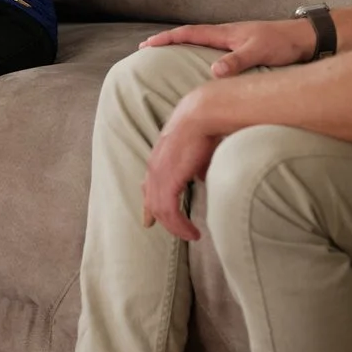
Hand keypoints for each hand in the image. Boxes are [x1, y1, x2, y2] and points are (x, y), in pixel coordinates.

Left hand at [140, 96, 215, 242]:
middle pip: (152, 202)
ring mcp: (158, 174)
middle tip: (177, 233)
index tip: (149, 220)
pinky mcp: (168, 181)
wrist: (202, 115)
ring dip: (176, 227)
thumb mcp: (195, 151)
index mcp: (158, 159)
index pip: (148, 186)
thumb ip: (195, 166)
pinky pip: (170, 211)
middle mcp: (154, 168)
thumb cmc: (202, 128)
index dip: (148, 205)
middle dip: (162, 220)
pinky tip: (192, 233)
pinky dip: (180, 226)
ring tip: (191, 235)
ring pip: (161, 211)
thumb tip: (201, 176)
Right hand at [142, 17, 315, 80]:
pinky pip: (213, 50)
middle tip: (147, 48)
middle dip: (168, 41)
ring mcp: (235, 41)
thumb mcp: (259, 52)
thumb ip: (237, 62)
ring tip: (167, 56)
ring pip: (201, 42)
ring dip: (182, 46)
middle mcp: (227, 34)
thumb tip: (213, 72)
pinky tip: (200, 64)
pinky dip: (198, 53)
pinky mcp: (243, 49)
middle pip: (190, 35)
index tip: (147, 44)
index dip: (167, 39)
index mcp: (225, 33)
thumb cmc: (283, 44)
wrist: (307, 38)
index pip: (189, 33)